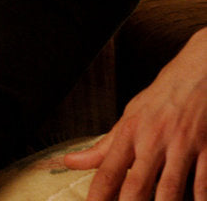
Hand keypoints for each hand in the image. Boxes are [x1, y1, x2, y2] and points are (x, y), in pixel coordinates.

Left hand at [63, 27, 206, 200]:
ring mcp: (181, 146)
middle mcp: (153, 140)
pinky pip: (202, 184)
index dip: (98, 196)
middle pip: (137, 186)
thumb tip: (70, 162)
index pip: (108, 170)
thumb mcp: (129, 117)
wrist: (196, 74)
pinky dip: (198, 199)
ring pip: (170, 190)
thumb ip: (103, 146)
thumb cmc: (159, 99)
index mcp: (131, 132)